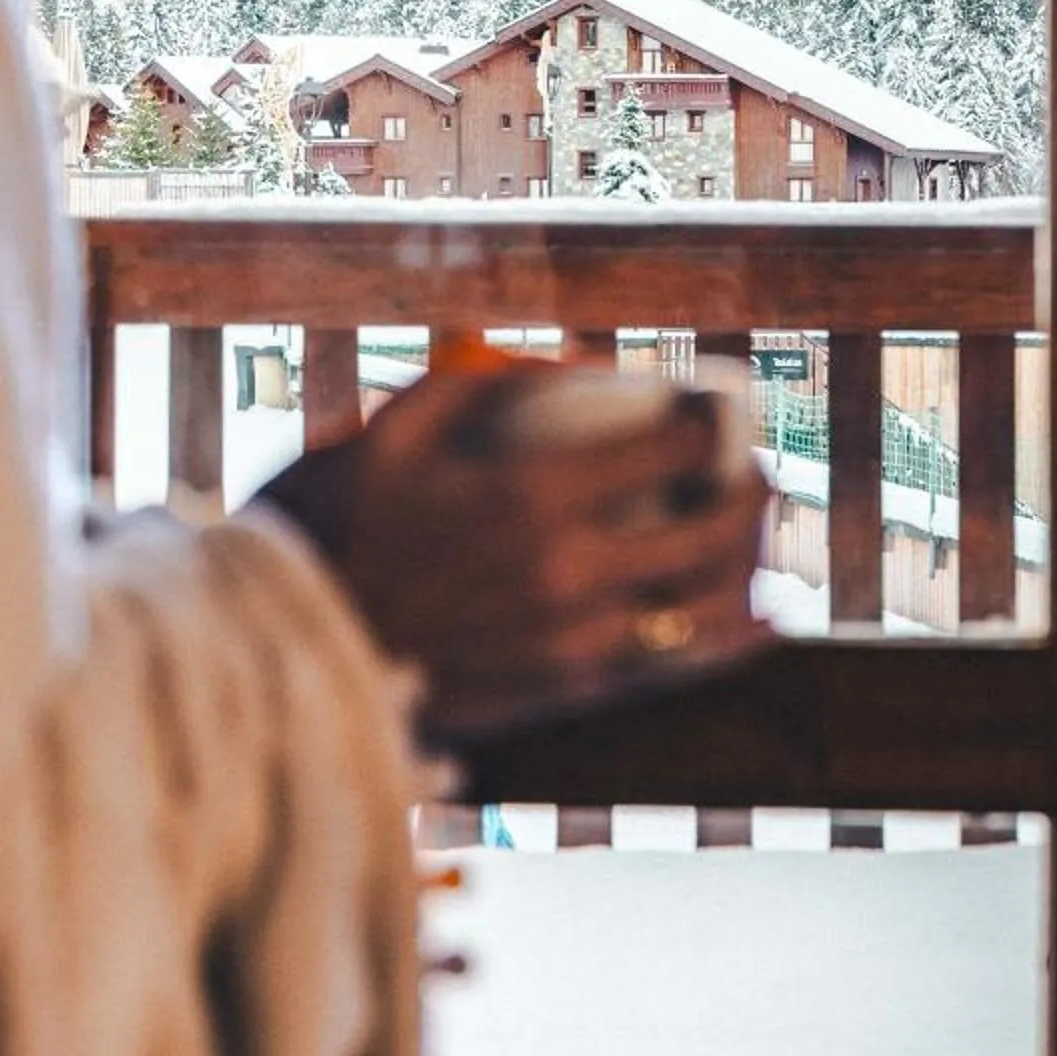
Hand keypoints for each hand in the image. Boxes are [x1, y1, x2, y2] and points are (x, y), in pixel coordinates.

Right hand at [262, 364, 770, 738]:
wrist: (292, 649)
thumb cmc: (335, 526)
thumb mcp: (396, 429)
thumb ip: (475, 384)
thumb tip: (542, 362)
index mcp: (532, 495)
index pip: (670, 447)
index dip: (709, 420)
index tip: (712, 406)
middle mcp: (568, 572)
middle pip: (708, 533)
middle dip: (753, 497)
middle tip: (757, 475)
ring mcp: (570, 644)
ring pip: (703, 610)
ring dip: (749, 572)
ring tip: (760, 545)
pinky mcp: (561, 694)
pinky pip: (667, 667)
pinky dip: (726, 644)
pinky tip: (764, 624)